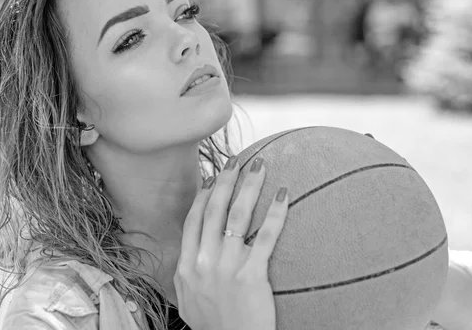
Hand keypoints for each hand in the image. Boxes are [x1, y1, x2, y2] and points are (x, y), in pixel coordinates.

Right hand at [174, 157, 288, 329]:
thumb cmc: (214, 328)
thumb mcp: (188, 300)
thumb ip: (188, 274)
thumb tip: (192, 253)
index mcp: (187, 266)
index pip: (194, 220)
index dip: (205, 195)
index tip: (214, 177)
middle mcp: (203, 261)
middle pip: (214, 209)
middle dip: (227, 180)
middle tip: (239, 159)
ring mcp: (226, 267)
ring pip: (237, 215)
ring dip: (249, 186)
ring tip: (260, 165)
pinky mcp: (251, 274)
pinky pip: (265, 236)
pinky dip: (276, 212)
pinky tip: (284, 195)